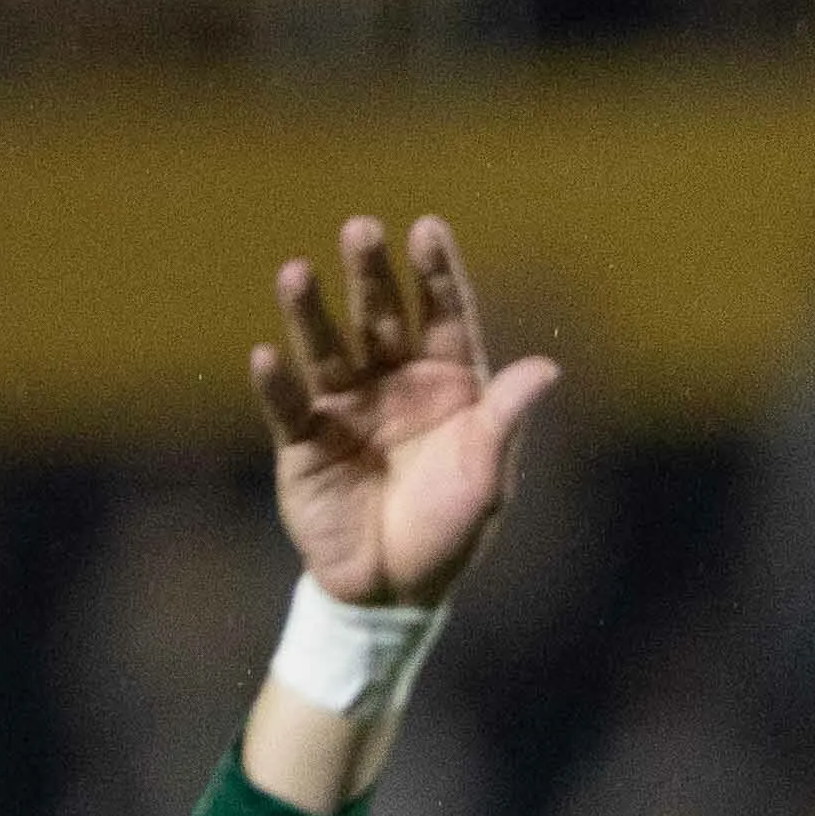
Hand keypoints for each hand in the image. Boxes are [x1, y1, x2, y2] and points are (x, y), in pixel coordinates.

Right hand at [251, 215, 556, 607]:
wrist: (396, 589)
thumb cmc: (451, 530)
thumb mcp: (487, 476)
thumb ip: (506, 419)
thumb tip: (547, 366)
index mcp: (450, 387)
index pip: (445, 318)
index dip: (437, 274)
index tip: (428, 226)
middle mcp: (395, 385)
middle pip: (382, 318)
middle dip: (372, 275)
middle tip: (361, 228)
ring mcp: (346, 409)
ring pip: (327, 348)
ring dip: (310, 312)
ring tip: (295, 271)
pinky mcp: (303, 442)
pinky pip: (287, 407)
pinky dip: (277, 384)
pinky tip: (267, 356)